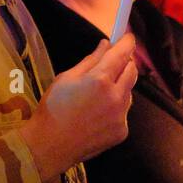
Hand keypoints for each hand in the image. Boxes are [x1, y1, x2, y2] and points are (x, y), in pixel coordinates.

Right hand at [18, 33, 137, 181]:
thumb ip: (90, 60)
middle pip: (132, 71)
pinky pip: (123, 112)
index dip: (127, 42)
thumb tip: (106, 45)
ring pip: (128, 92)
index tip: (127, 37)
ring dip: (120, 86)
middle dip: (125, 63)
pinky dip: (115, 107)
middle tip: (112, 62)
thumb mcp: (66, 78)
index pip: (122, 54)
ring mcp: (121, 116)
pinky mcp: (122, 131)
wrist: (50, 145)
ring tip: (97, 94)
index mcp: (100, 80)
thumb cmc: (53, 108)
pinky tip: (97, 113)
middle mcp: (116, 97)